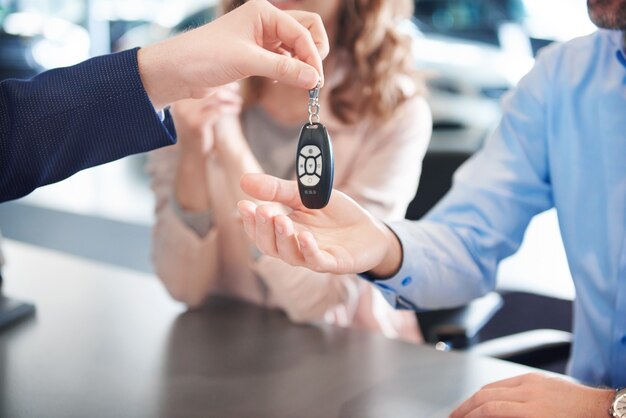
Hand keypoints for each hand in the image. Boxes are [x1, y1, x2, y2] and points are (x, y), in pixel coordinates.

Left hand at [139, 0, 328, 108]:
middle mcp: (266, 22)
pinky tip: (281, 82)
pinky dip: (290, 71)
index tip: (315, 82)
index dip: (312, 56)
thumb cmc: (204, 57)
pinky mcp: (257, 55)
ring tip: (300, 83)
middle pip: (306, 31)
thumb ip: (283, 70)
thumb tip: (313, 79)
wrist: (177, 72)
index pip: (303, 31)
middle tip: (312, 78)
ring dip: (302, 63)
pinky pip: (285, 60)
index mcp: (263, 13)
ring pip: (297, 46)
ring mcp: (262, 39)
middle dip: (313, 53)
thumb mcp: (247, 62)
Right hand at [170, 84, 241, 153]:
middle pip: (207, 87)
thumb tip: (221, 78)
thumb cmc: (198, 130)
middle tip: (237, 89)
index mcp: (178, 98)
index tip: (229, 81)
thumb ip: (203, 96)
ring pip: (215, 98)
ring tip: (238, 102)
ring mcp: (187, 114)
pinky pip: (218, 110)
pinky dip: (230, 108)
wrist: (194, 155)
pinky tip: (236, 110)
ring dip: (230, 98)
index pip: (199, 81)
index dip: (217, 79)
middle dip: (225, 86)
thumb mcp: (197, 111)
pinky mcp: (197, 124)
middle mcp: (180, 104)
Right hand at [237, 173, 402, 275]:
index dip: (251, 220)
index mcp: (286, 231)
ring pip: (290, 256)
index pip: (261, 231)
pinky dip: (310, 251)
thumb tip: (244, 180)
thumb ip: (279, 190)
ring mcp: (315, 256)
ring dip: (283, 238)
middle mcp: (296, 247)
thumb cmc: (337, 215)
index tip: (243, 204)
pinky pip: (318, 262)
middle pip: (271, 246)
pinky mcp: (335, 262)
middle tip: (262, 210)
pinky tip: (305, 237)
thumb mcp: (307, 195)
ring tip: (280, 219)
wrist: (371, 230)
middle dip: (263, 229)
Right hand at [450, 373, 614, 417]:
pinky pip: (505, 381)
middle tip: (454, 416)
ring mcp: (532, 381)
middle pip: (485, 395)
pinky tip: (484, 398)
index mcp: (533, 410)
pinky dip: (489, 390)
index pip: (490, 409)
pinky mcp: (536, 378)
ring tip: (464, 408)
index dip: (470, 415)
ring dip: (474, 397)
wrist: (603, 411)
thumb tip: (490, 417)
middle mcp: (530, 391)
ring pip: (492, 386)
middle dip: (466, 406)